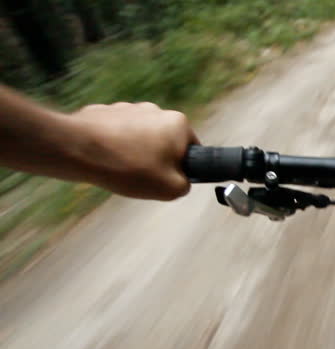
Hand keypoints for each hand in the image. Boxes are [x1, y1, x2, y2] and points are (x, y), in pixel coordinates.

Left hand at [69, 102, 196, 199]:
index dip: (181, 167)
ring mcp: (128, 107)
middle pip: (164, 141)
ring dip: (134, 151)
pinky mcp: (104, 111)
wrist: (78, 149)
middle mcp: (156, 109)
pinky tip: (103, 159)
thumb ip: (185, 184)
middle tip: (142, 176)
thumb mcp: (171, 189)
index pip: (191, 148)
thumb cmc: (130, 168)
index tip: (165, 178)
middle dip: (156, 157)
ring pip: (139, 136)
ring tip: (120, 168)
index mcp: (178, 123)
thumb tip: (181, 180)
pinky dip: (113, 145)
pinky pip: (115, 132)